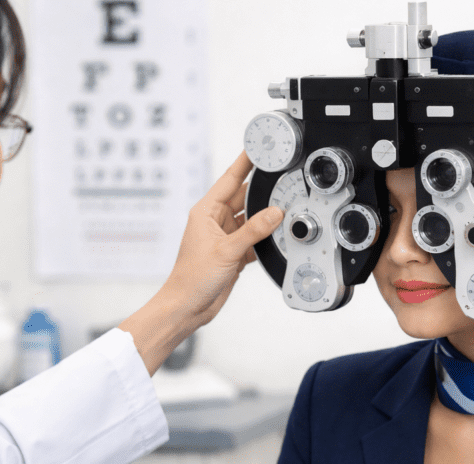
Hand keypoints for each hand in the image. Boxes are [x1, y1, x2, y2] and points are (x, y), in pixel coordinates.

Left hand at [118, 152, 282, 374]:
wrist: (188, 306)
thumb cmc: (192, 278)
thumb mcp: (227, 250)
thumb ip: (253, 230)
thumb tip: (275, 213)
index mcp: (206, 212)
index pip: (230, 179)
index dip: (244, 162)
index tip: (258, 147)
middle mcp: (215, 221)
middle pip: (244, 198)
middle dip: (262, 192)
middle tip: (282, 179)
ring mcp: (225, 237)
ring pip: (251, 220)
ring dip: (265, 219)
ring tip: (285, 209)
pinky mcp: (233, 253)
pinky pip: (254, 239)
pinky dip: (264, 239)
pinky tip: (276, 237)